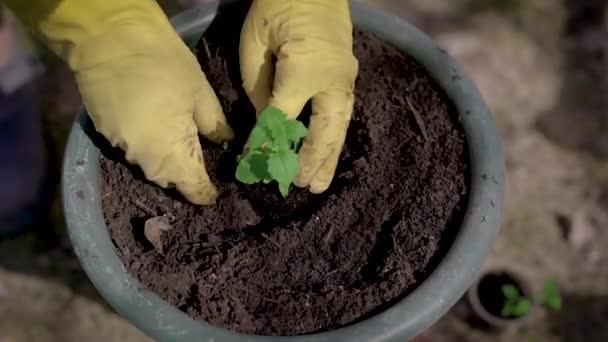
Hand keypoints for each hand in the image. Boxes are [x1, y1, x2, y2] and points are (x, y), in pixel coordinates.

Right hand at [5, 0, 233, 204]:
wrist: (111, 39)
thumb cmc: (165, 65)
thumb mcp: (201, 93)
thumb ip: (215, 125)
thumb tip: (226, 142)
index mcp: (171, 154)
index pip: (192, 187)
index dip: (205, 193)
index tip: (214, 195)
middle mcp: (143, 159)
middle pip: (169, 179)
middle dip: (185, 177)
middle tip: (202, 166)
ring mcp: (120, 146)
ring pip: (149, 165)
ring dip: (165, 161)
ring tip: (180, 146)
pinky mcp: (104, 133)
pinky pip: (132, 149)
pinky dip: (146, 145)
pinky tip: (155, 129)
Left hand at [240, 0, 358, 193]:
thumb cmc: (276, 8)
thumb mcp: (255, 44)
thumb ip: (259, 87)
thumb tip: (263, 120)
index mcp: (304, 72)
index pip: (281, 119)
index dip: (266, 144)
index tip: (253, 165)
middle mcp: (330, 82)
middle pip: (323, 132)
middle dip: (312, 161)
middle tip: (304, 186)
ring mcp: (344, 80)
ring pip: (338, 127)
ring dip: (329, 156)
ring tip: (321, 182)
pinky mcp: (348, 78)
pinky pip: (341, 115)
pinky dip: (333, 137)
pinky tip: (327, 152)